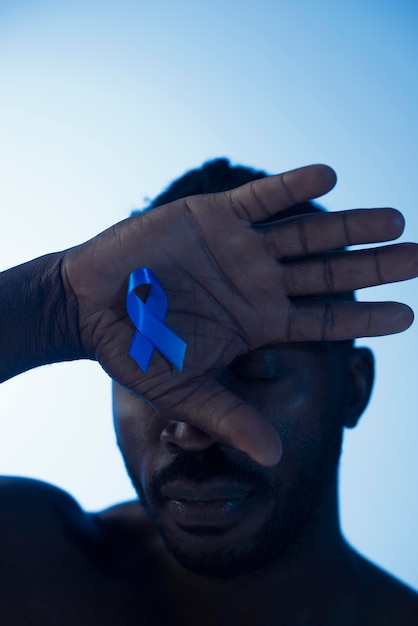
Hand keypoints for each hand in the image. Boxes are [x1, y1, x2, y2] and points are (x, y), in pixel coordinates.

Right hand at [62, 164, 417, 464]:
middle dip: (376, 266)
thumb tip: (275, 458)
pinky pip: (263, 199)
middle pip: (330, 274)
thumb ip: (231, 417)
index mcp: (259, 322)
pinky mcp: (215, 216)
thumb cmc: (136, 350)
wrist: (90, 306)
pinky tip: (329, 175)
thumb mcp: (186, 390)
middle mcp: (259, 282)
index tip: (409, 316)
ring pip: (307, 233)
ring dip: (350, 225)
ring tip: (395, 218)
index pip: (325, 321)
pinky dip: (293, 186)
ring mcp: (241, 248)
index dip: (366, 319)